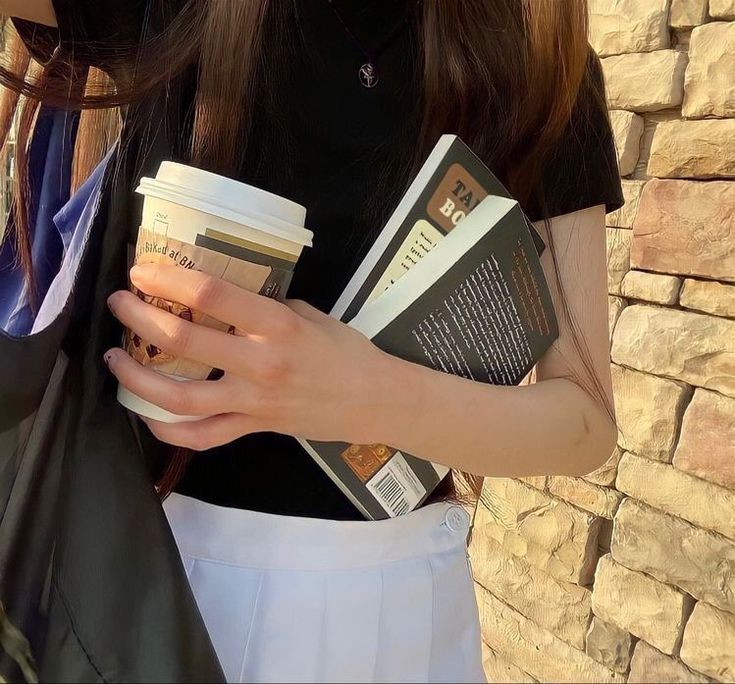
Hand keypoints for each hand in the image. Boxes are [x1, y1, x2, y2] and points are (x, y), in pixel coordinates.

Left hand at [105, 263, 400, 450]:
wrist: (376, 401)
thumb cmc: (348, 352)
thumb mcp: (311, 315)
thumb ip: (267, 308)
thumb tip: (227, 302)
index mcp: (278, 326)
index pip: (212, 296)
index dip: (169, 280)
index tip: (143, 271)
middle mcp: (261, 363)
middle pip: (184, 341)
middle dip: (140, 317)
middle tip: (120, 303)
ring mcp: (255, 401)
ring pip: (182, 398)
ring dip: (139, 379)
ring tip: (116, 360)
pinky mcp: (255, 428)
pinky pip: (204, 437)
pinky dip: (170, 431)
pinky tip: (148, 416)